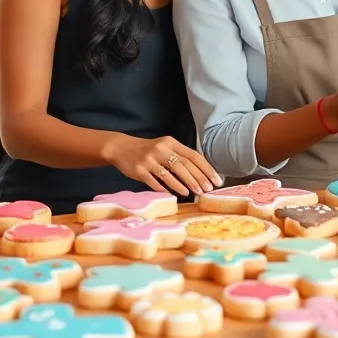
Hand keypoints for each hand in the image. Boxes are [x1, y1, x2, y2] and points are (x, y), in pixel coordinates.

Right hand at [103, 135, 222, 196]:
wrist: (121, 148)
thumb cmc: (149, 150)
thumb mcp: (165, 147)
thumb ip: (180, 156)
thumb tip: (202, 173)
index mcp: (171, 143)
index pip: (193, 156)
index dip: (206, 169)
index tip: (216, 180)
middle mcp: (161, 150)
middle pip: (183, 165)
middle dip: (197, 178)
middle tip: (207, 190)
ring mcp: (149, 160)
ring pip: (170, 174)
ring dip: (183, 184)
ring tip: (194, 193)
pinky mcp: (139, 171)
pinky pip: (154, 182)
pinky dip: (165, 188)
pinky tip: (174, 194)